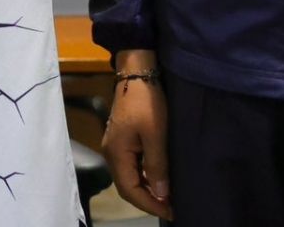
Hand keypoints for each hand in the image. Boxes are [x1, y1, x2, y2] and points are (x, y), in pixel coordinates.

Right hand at [102, 50, 170, 218]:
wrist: (137, 72)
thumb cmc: (146, 102)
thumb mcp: (156, 134)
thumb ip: (157, 166)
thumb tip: (161, 194)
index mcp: (117, 154)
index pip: (130, 190)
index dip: (150, 205)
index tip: (171, 212)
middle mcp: (112, 153)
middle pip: (127, 187)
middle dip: (148, 200)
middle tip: (171, 208)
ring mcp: (116, 146)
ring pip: (130, 177)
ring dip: (147, 189)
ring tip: (168, 197)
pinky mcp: (123, 139)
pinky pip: (132, 166)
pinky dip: (145, 177)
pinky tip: (159, 178)